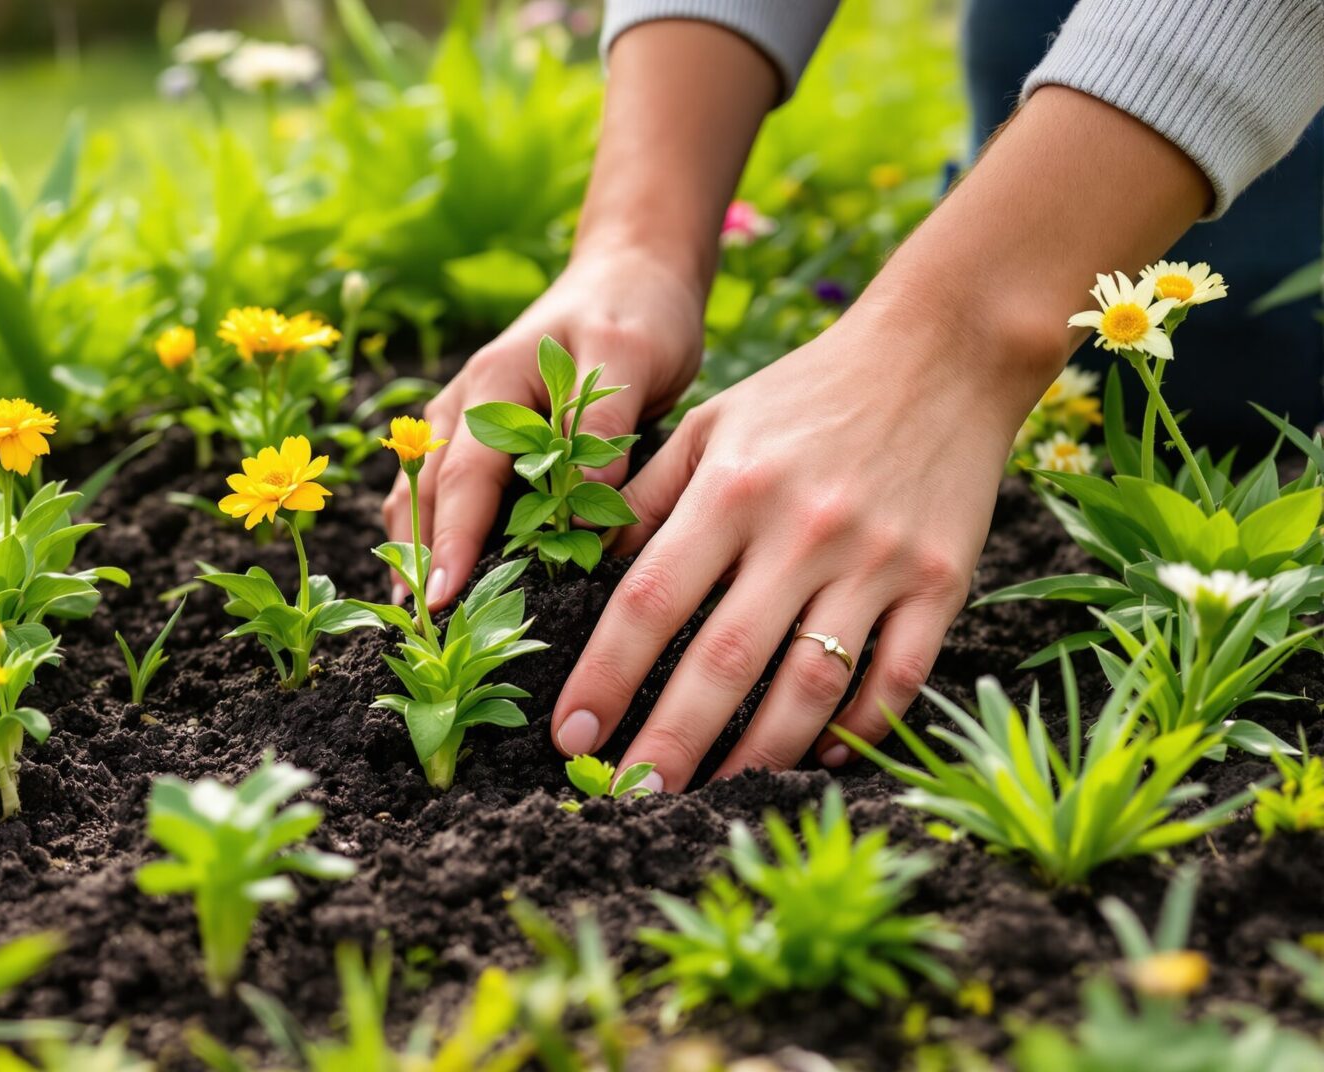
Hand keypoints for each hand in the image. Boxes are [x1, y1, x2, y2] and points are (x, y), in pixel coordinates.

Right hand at [380, 249, 703, 605]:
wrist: (633, 273)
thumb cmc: (634, 312)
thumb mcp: (628, 355)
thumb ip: (600, 422)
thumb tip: (581, 502)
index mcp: (493, 382)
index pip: (465, 475)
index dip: (452, 540)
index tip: (441, 598)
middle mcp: (466, 403)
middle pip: (430, 491)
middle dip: (419, 557)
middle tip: (418, 629)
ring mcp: (468, 418)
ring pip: (427, 491)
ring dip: (417, 545)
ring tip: (416, 611)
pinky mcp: (486, 433)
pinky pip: (448, 487)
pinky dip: (439, 526)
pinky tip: (442, 568)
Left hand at [548, 293, 1050, 790]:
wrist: (943, 352)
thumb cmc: (805, 393)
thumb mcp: (708, 424)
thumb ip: (645, 499)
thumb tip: (580, 576)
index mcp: (731, 489)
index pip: (649, 603)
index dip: (604, 676)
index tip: (569, 736)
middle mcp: (801, 531)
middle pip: (722, 661)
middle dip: (668, 741)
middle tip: (627, 797)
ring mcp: (878, 561)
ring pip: (810, 686)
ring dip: (754, 755)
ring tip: (707, 795)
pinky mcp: (942, 582)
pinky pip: (897, 678)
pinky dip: (857, 730)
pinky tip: (813, 759)